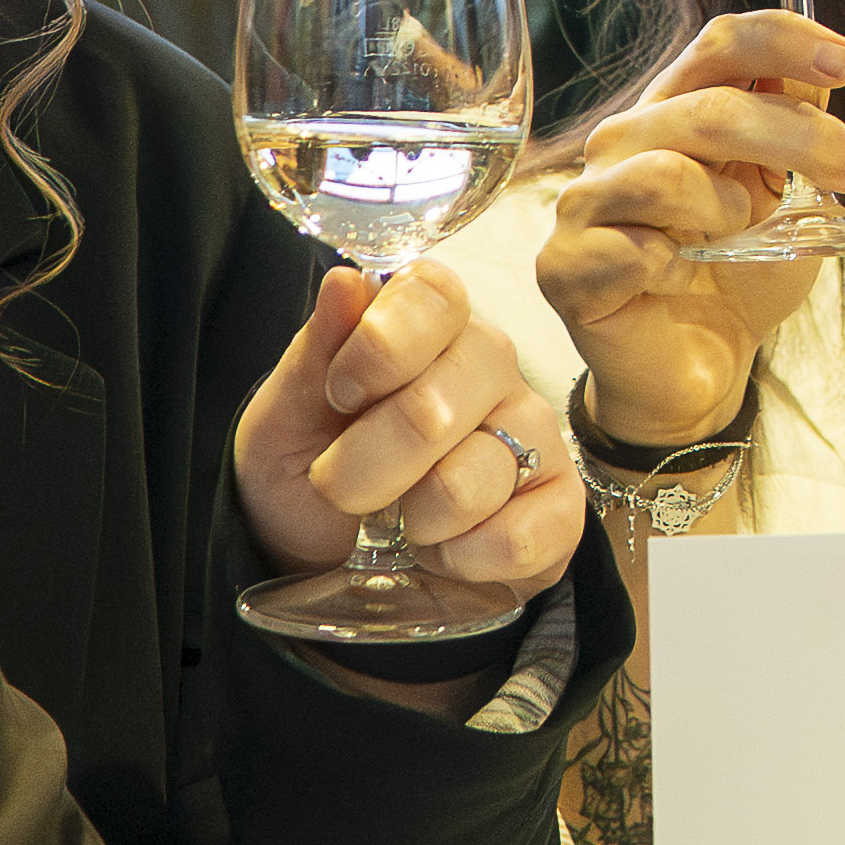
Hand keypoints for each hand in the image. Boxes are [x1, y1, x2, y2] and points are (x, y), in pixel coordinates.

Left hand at [237, 259, 582, 596]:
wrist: (326, 563)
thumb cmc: (309, 473)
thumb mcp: (284, 417)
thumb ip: (314, 352)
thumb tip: (347, 281)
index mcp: (429, 329)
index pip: (435, 295)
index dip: (382, 346)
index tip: (341, 393)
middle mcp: (491, 371)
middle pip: (438, 402)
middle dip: (367, 461)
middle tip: (340, 485)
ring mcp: (534, 438)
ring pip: (472, 478)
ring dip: (414, 520)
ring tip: (401, 522)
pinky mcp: (560, 512)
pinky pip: (520, 537)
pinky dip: (464, 559)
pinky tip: (446, 552)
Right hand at [535, 8, 844, 446]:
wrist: (697, 369)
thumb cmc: (737, 278)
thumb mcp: (788, 200)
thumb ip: (797, 136)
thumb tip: (825, 72)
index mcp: (675, 111)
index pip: (720, 45)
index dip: (782, 41)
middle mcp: (622, 141)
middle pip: (709, 108)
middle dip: (797, 137)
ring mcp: (585, 201)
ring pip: (666, 174)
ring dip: (724, 209)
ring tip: (737, 236)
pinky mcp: (564, 265)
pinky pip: (633, 250)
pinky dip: (676, 268)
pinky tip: (679, 280)